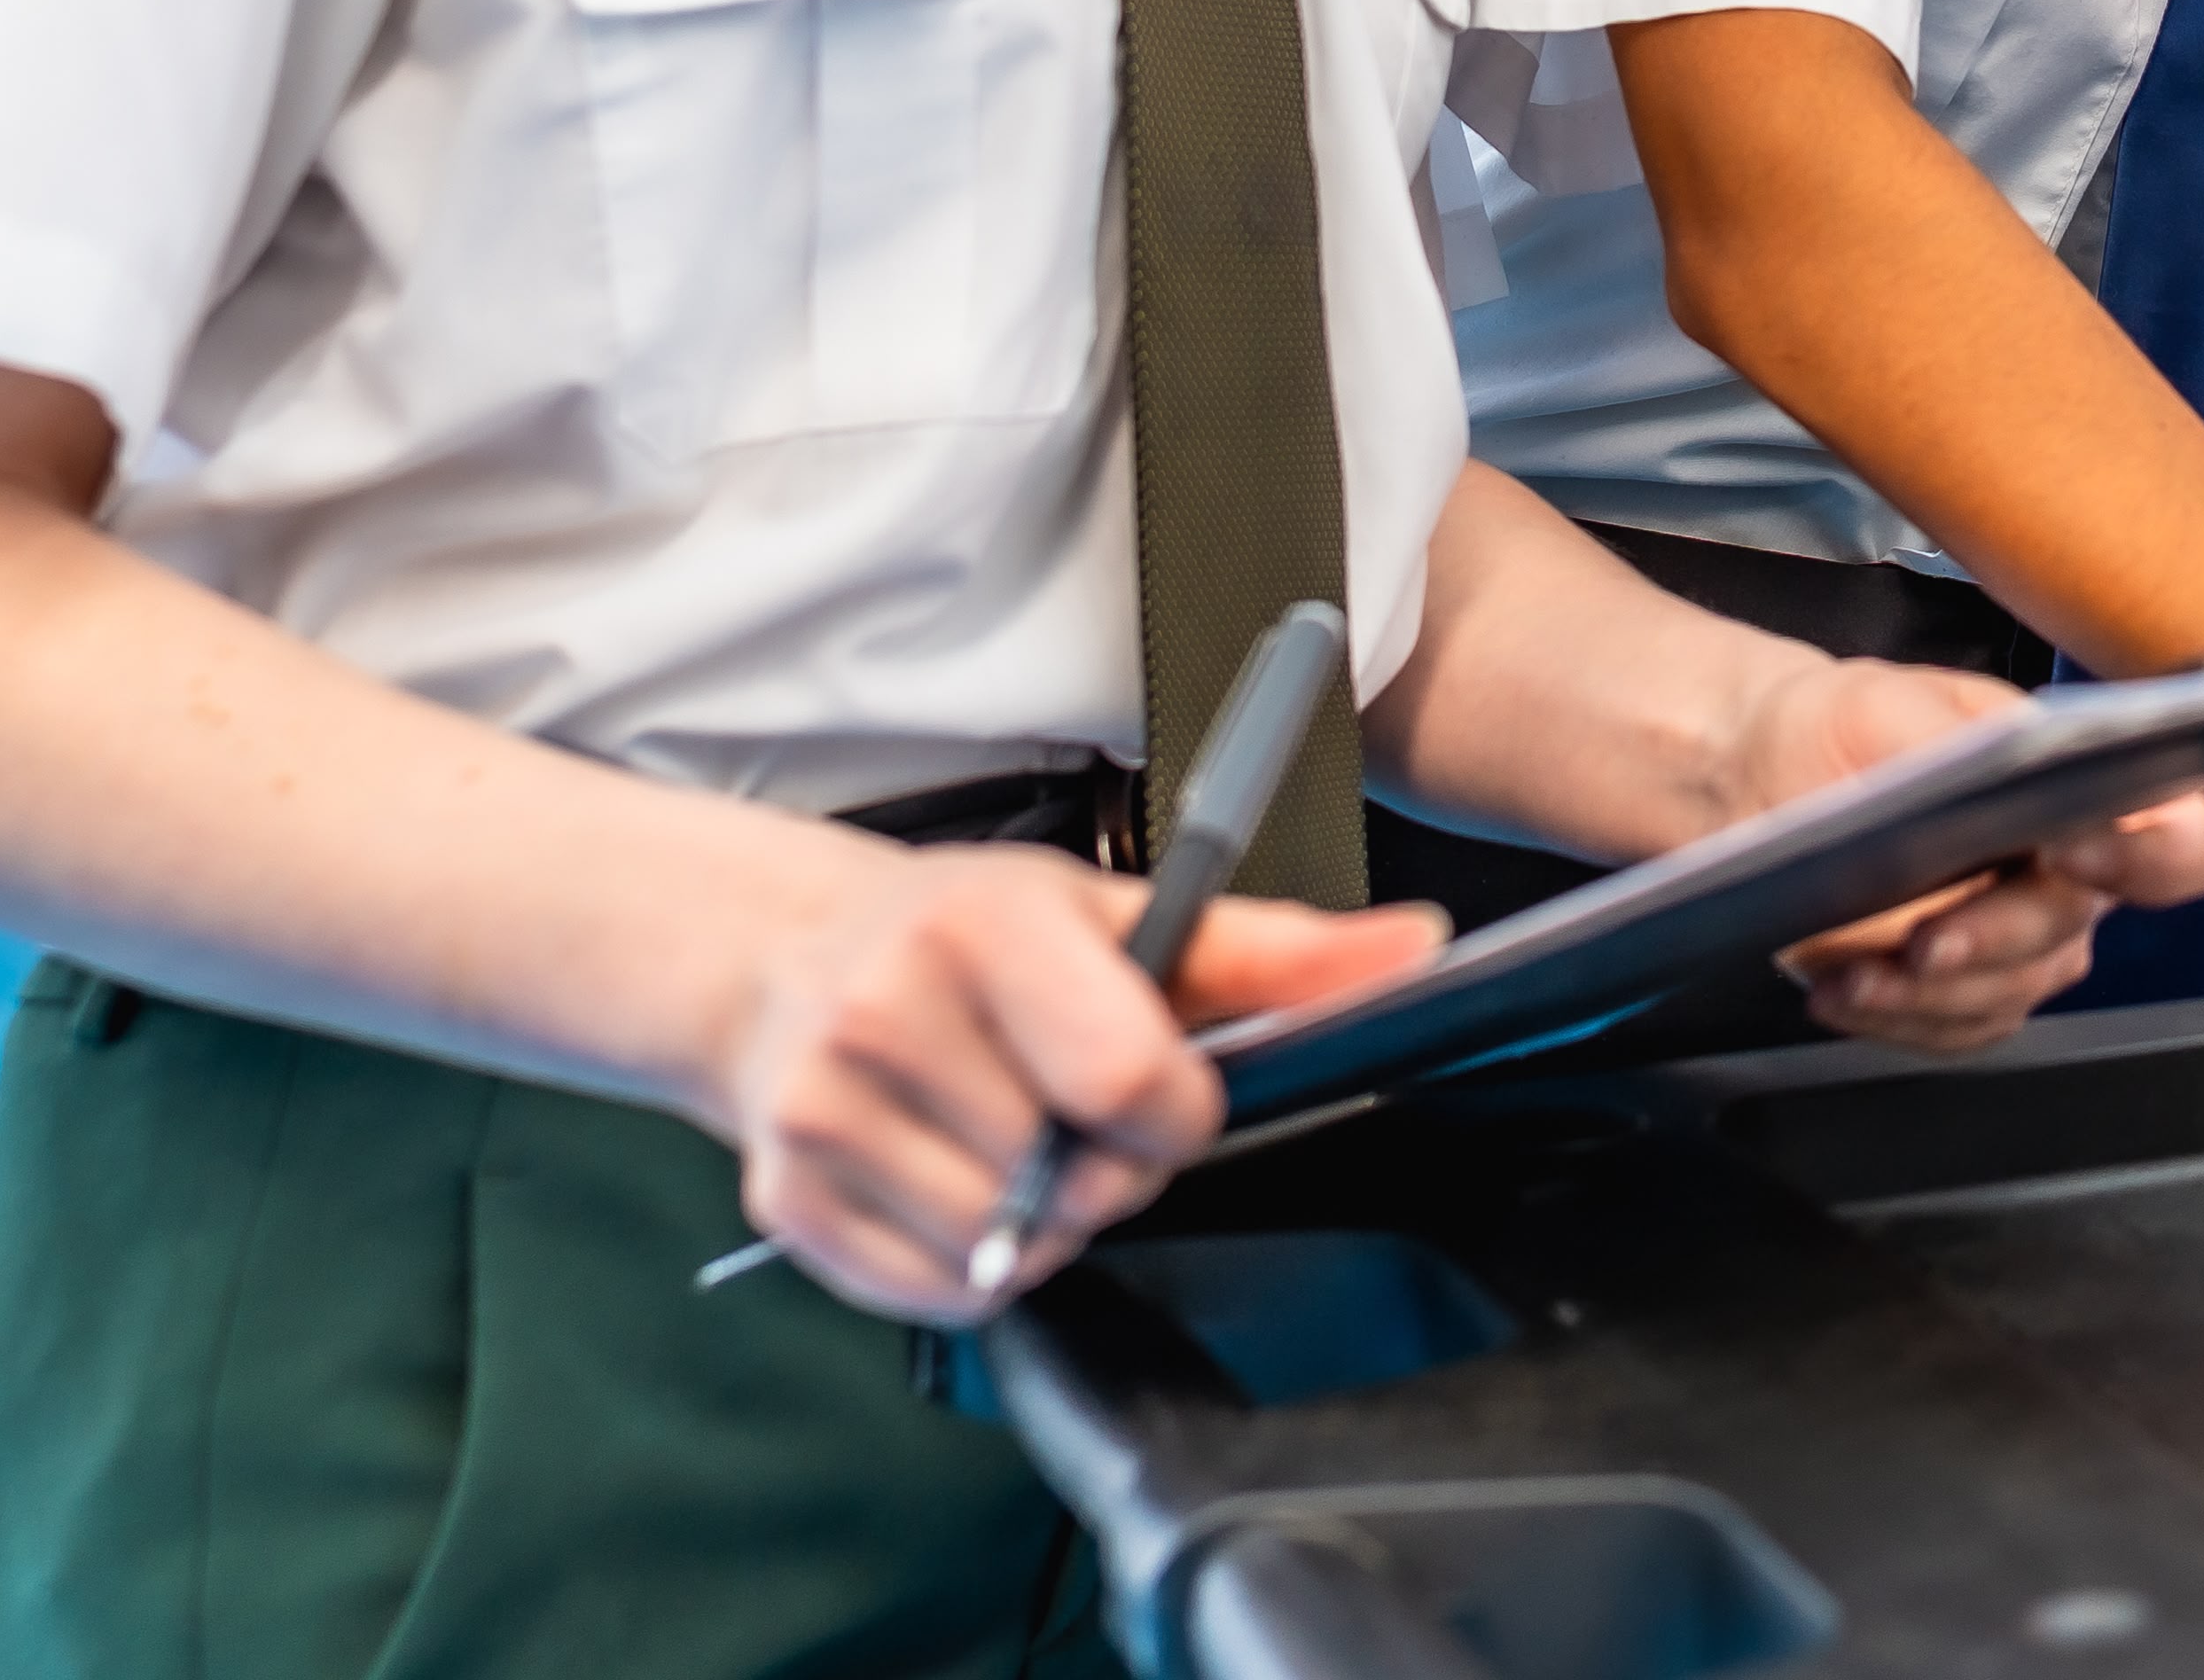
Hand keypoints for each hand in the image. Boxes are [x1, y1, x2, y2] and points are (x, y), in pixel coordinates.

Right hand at [714, 839, 1441, 1322]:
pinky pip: (933, 1290)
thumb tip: (1420, 947)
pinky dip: (967, 1263)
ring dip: (1039, 1222)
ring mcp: (821, 1109)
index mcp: (985, 927)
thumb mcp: (1120, 912)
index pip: (1130, 1081)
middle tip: (1070, 1113)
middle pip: (1073, 1179)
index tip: (1163, 1093)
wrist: (783, 958)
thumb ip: (1275, 949)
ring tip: (1011, 1141)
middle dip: (1105, 1168)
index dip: (1176, 1114)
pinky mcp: (786, 1198)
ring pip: (1004, 1248)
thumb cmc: (971, 935)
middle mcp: (887, 1011)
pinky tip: (953, 1181)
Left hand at [1747, 657, 2203, 1050]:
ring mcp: (2015, 946)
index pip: (2179, 844)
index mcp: (2086, 791)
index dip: (2147, 856)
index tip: (2069, 847)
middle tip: (1924, 939)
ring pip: (2006, 994)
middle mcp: (2067, 878)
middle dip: (1993, 939)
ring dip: (1927, 992)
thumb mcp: (1889, 704)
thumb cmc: (1846, 727)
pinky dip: (1891, 1016)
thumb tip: (2016, 764)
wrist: (1768, 779)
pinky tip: (1838, 989)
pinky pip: (1949, 1028)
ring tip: (1853, 972)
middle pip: (2069, 932)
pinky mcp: (1958, 996)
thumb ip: (1960, 736)